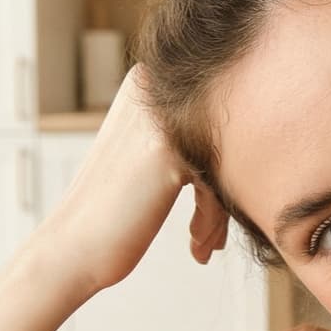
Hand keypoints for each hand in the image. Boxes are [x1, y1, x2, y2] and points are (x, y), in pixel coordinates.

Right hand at [29, 64, 230, 298]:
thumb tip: (256, 131)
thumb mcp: (147, 155)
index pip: (215, 121)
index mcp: (146, 81)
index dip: (219, 171)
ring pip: (225, 163)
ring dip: (219, 212)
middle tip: (211, 238)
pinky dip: (212, 221)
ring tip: (204, 244)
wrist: (73, 247)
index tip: (210, 216)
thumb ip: (187, 134)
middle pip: (223, 141)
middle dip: (222, 194)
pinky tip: (197, 249)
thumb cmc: (114, 210)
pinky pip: (219, 184)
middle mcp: (152, 88)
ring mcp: (161, 118)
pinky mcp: (169, 152)